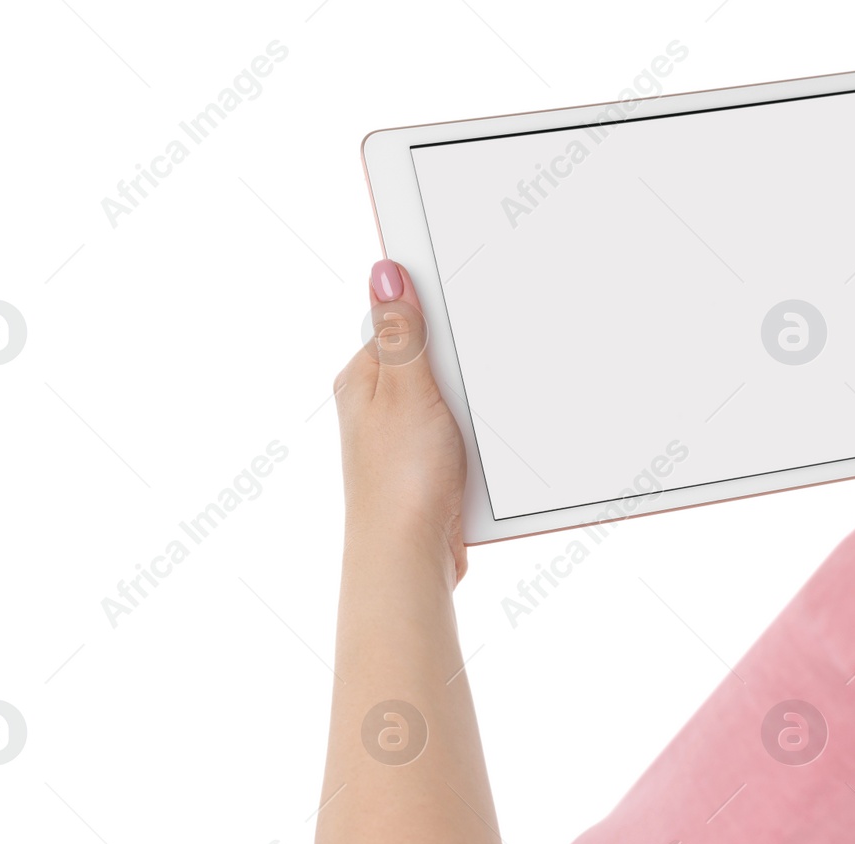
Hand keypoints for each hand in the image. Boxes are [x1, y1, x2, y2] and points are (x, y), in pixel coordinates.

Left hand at [335, 259, 467, 583]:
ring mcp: (408, 438)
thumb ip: (401, 332)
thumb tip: (386, 272)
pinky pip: (467, 436)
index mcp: (364, 378)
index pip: (402, 320)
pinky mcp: (432, 467)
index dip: (438, 308)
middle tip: (483, 368)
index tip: (471, 295)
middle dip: (465, 362)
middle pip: (435, 359)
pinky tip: (490, 446)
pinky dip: (482, 438)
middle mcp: (381, 406)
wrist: (409, 560)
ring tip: (482, 417)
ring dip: (477, 405)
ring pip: (456, 400)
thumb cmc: (400, 481)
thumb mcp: (406, 392)